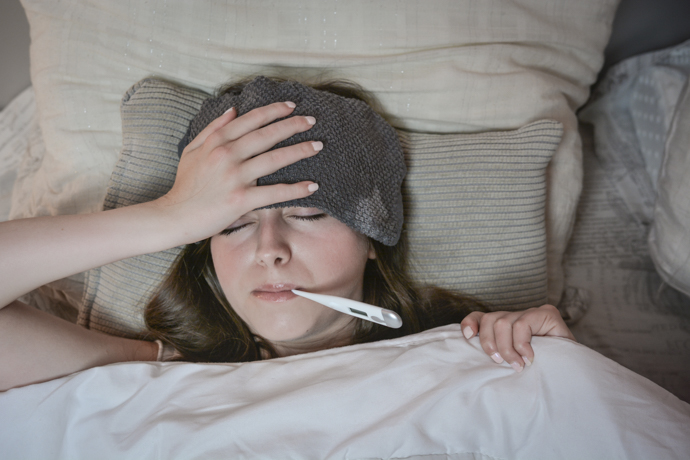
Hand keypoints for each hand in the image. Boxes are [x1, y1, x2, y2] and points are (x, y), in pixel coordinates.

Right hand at [153, 101, 321, 243]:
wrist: (174, 216)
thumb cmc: (185, 186)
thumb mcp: (192, 150)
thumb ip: (212, 129)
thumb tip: (233, 110)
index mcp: (217, 142)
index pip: (251, 120)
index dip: (274, 111)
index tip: (292, 106)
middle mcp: (227, 155)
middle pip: (267, 135)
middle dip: (293, 125)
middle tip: (312, 120)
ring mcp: (235, 177)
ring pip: (275, 159)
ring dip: (300, 151)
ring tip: (318, 146)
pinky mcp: (241, 200)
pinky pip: (274, 192)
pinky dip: (295, 189)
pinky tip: (312, 186)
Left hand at [460, 304, 574, 371]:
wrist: (572, 375)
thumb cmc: (540, 372)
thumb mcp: (511, 362)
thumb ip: (496, 352)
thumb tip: (471, 346)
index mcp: (507, 325)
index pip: (481, 316)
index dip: (471, 323)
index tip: (467, 337)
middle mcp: (518, 315)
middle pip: (490, 320)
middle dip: (490, 344)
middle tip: (501, 363)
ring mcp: (533, 312)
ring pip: (502, 322)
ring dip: (507, 348)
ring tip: (518, 365)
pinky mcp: (547, 313)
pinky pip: (522, 324)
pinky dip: (522, 343)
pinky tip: (529, 357)